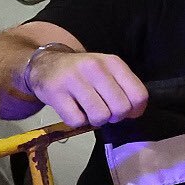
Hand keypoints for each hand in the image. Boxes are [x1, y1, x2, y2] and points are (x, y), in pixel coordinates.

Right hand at [25, 48, 146, 127]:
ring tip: (88, 110)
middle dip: (114, 116)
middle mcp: (95, 67)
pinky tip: (73, 109)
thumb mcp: (108, 72)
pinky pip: (77, 121)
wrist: (46, 65)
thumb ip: (125, 89)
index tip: (125, 110)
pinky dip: (77, 121)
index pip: (139, 95)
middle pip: (120, 108)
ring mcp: (73, 79)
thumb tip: (135, 113)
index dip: (135, 110)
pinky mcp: (55, 92)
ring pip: (100, 116)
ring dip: (95, 120)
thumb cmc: (83, 74)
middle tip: (104, 110)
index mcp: (113, 63)